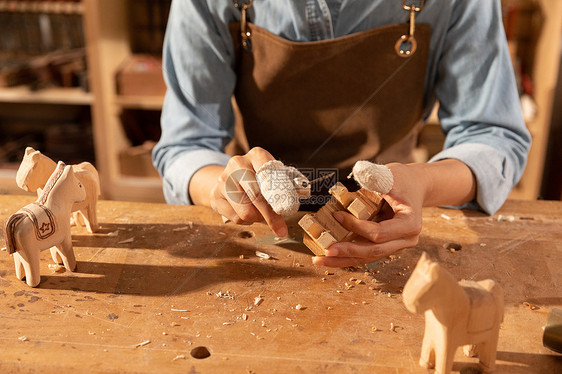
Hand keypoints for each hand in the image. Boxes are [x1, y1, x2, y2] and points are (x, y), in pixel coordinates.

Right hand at [209, 147, 287, 236]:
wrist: (228, 178)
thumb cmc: (257, 179)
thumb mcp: (271, 175)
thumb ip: (285, 183)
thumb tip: (301, 194)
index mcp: (256, 155)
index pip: (270, 175)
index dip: (280, 193)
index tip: (288, 207)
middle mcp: (238, 163)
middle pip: (258, 196)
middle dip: (272, 215)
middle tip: (281, 229)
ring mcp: (224, 179)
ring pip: (246, 211)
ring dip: (257, 218)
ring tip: (259, 214)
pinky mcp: (215, 196)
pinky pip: (236, 218)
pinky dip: (246, 221)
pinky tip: (247, 213)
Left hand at [312, 159, 475, 266]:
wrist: (414, 186)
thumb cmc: (402, 180)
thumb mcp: (390, 175)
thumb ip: (375, 177)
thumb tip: (358, 173)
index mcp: (410, 223)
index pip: (379, 232)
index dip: (356, 227)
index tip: (337, 215)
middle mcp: (405, 239)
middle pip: (374, 251)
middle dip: (348, 251)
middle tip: (326, 250)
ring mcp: (396, 245)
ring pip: (368, 257)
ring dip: (343, 260)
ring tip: (320, 260)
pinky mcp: (386, 246)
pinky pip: (366, 254)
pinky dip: (347, 256)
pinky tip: (329, 257)